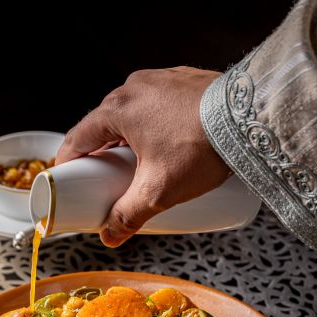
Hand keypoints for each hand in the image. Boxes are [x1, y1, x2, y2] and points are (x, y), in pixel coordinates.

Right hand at [56, 66, 230, 246]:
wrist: (251, 118)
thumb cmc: (200, 148)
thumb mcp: (158, 190)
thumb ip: (129, 215)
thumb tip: (109, 236)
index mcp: (117, 109)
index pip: (78, 138)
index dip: (67, 163)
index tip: (66, 180)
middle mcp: (134, 87)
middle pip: (104, 126)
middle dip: (100, 154)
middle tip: (104, 180)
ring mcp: (161, 79)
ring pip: (132, 114)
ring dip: (127, 139)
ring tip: (137, 166)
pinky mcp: (184, 80)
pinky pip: (156, 106)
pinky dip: (151, 126)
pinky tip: (165, 145)